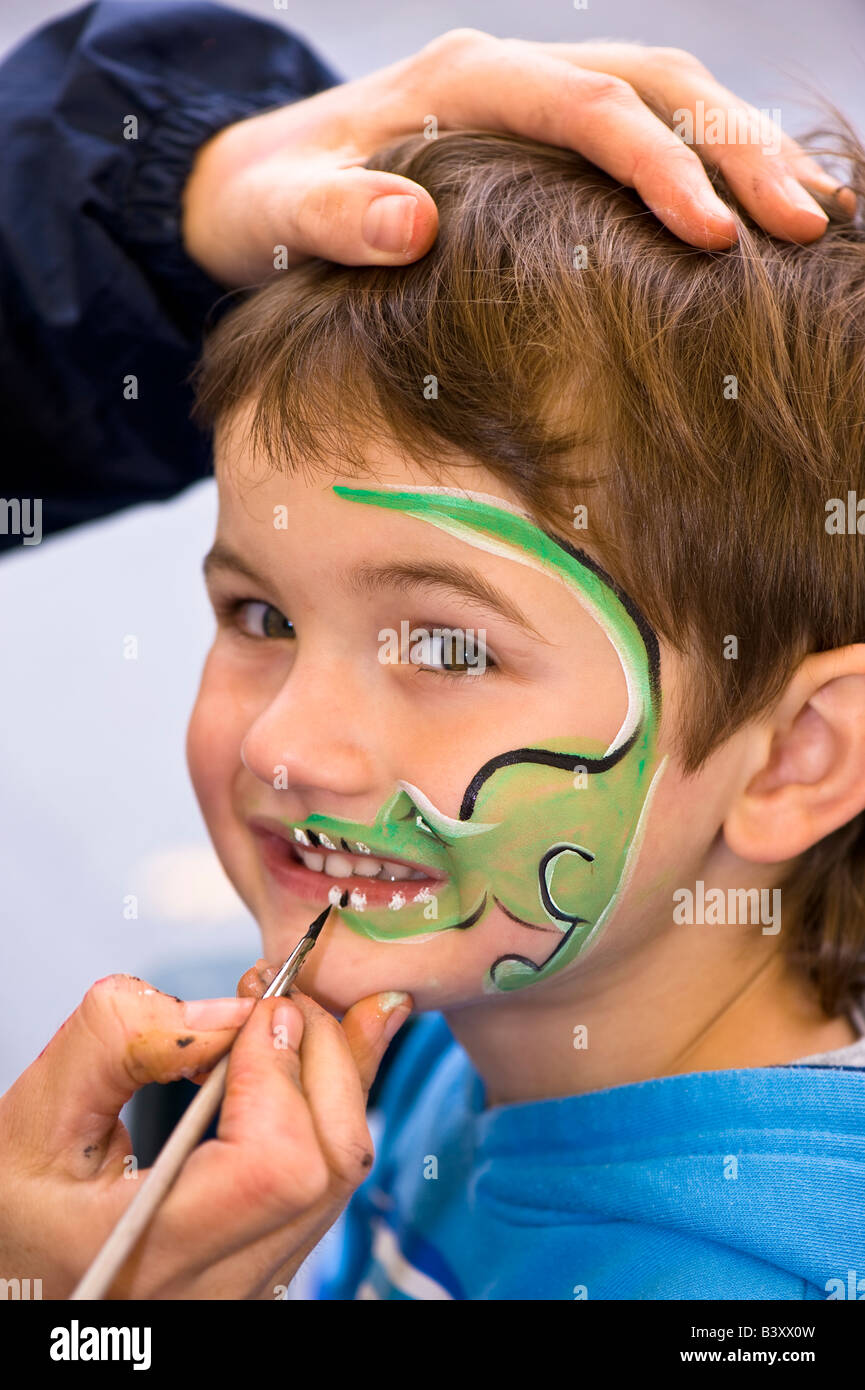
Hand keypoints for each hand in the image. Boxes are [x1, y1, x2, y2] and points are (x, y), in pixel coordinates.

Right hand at [0, 972, 410, 1297]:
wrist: (12, 1280)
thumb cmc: (14, 1209)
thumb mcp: (34, 1115)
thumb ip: (122, 1042)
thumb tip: (230, 1011)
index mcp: (149, 1257)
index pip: (275, 1164)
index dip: (278, 1068)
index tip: (253, 1008)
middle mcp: (216, 1288)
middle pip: (328, 1163)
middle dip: (321, 1054)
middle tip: (277, 996)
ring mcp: (250, 1284)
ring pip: (341, 1173)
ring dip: (333, 1073)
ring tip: (288, 1014)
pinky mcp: (265, 1264)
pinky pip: (327, 1183)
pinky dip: (328, 1105)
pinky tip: (305, 1054)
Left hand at [182, 29, 852, 285]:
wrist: (255, 177)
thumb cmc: (269, 202)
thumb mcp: (279, 213)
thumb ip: (336, 218)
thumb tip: (415, 224)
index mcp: (462, 81)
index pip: (590, 110)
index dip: (660, 168)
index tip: (715, 237)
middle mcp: (513, 72)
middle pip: (656, 86)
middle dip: (737, 151)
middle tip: (805, 225)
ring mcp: (535, 96)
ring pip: (669, 98)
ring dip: (743, 152)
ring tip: (811, 218)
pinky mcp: (546, 134)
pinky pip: (648, 129)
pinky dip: (710, 165)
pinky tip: (753, 215)